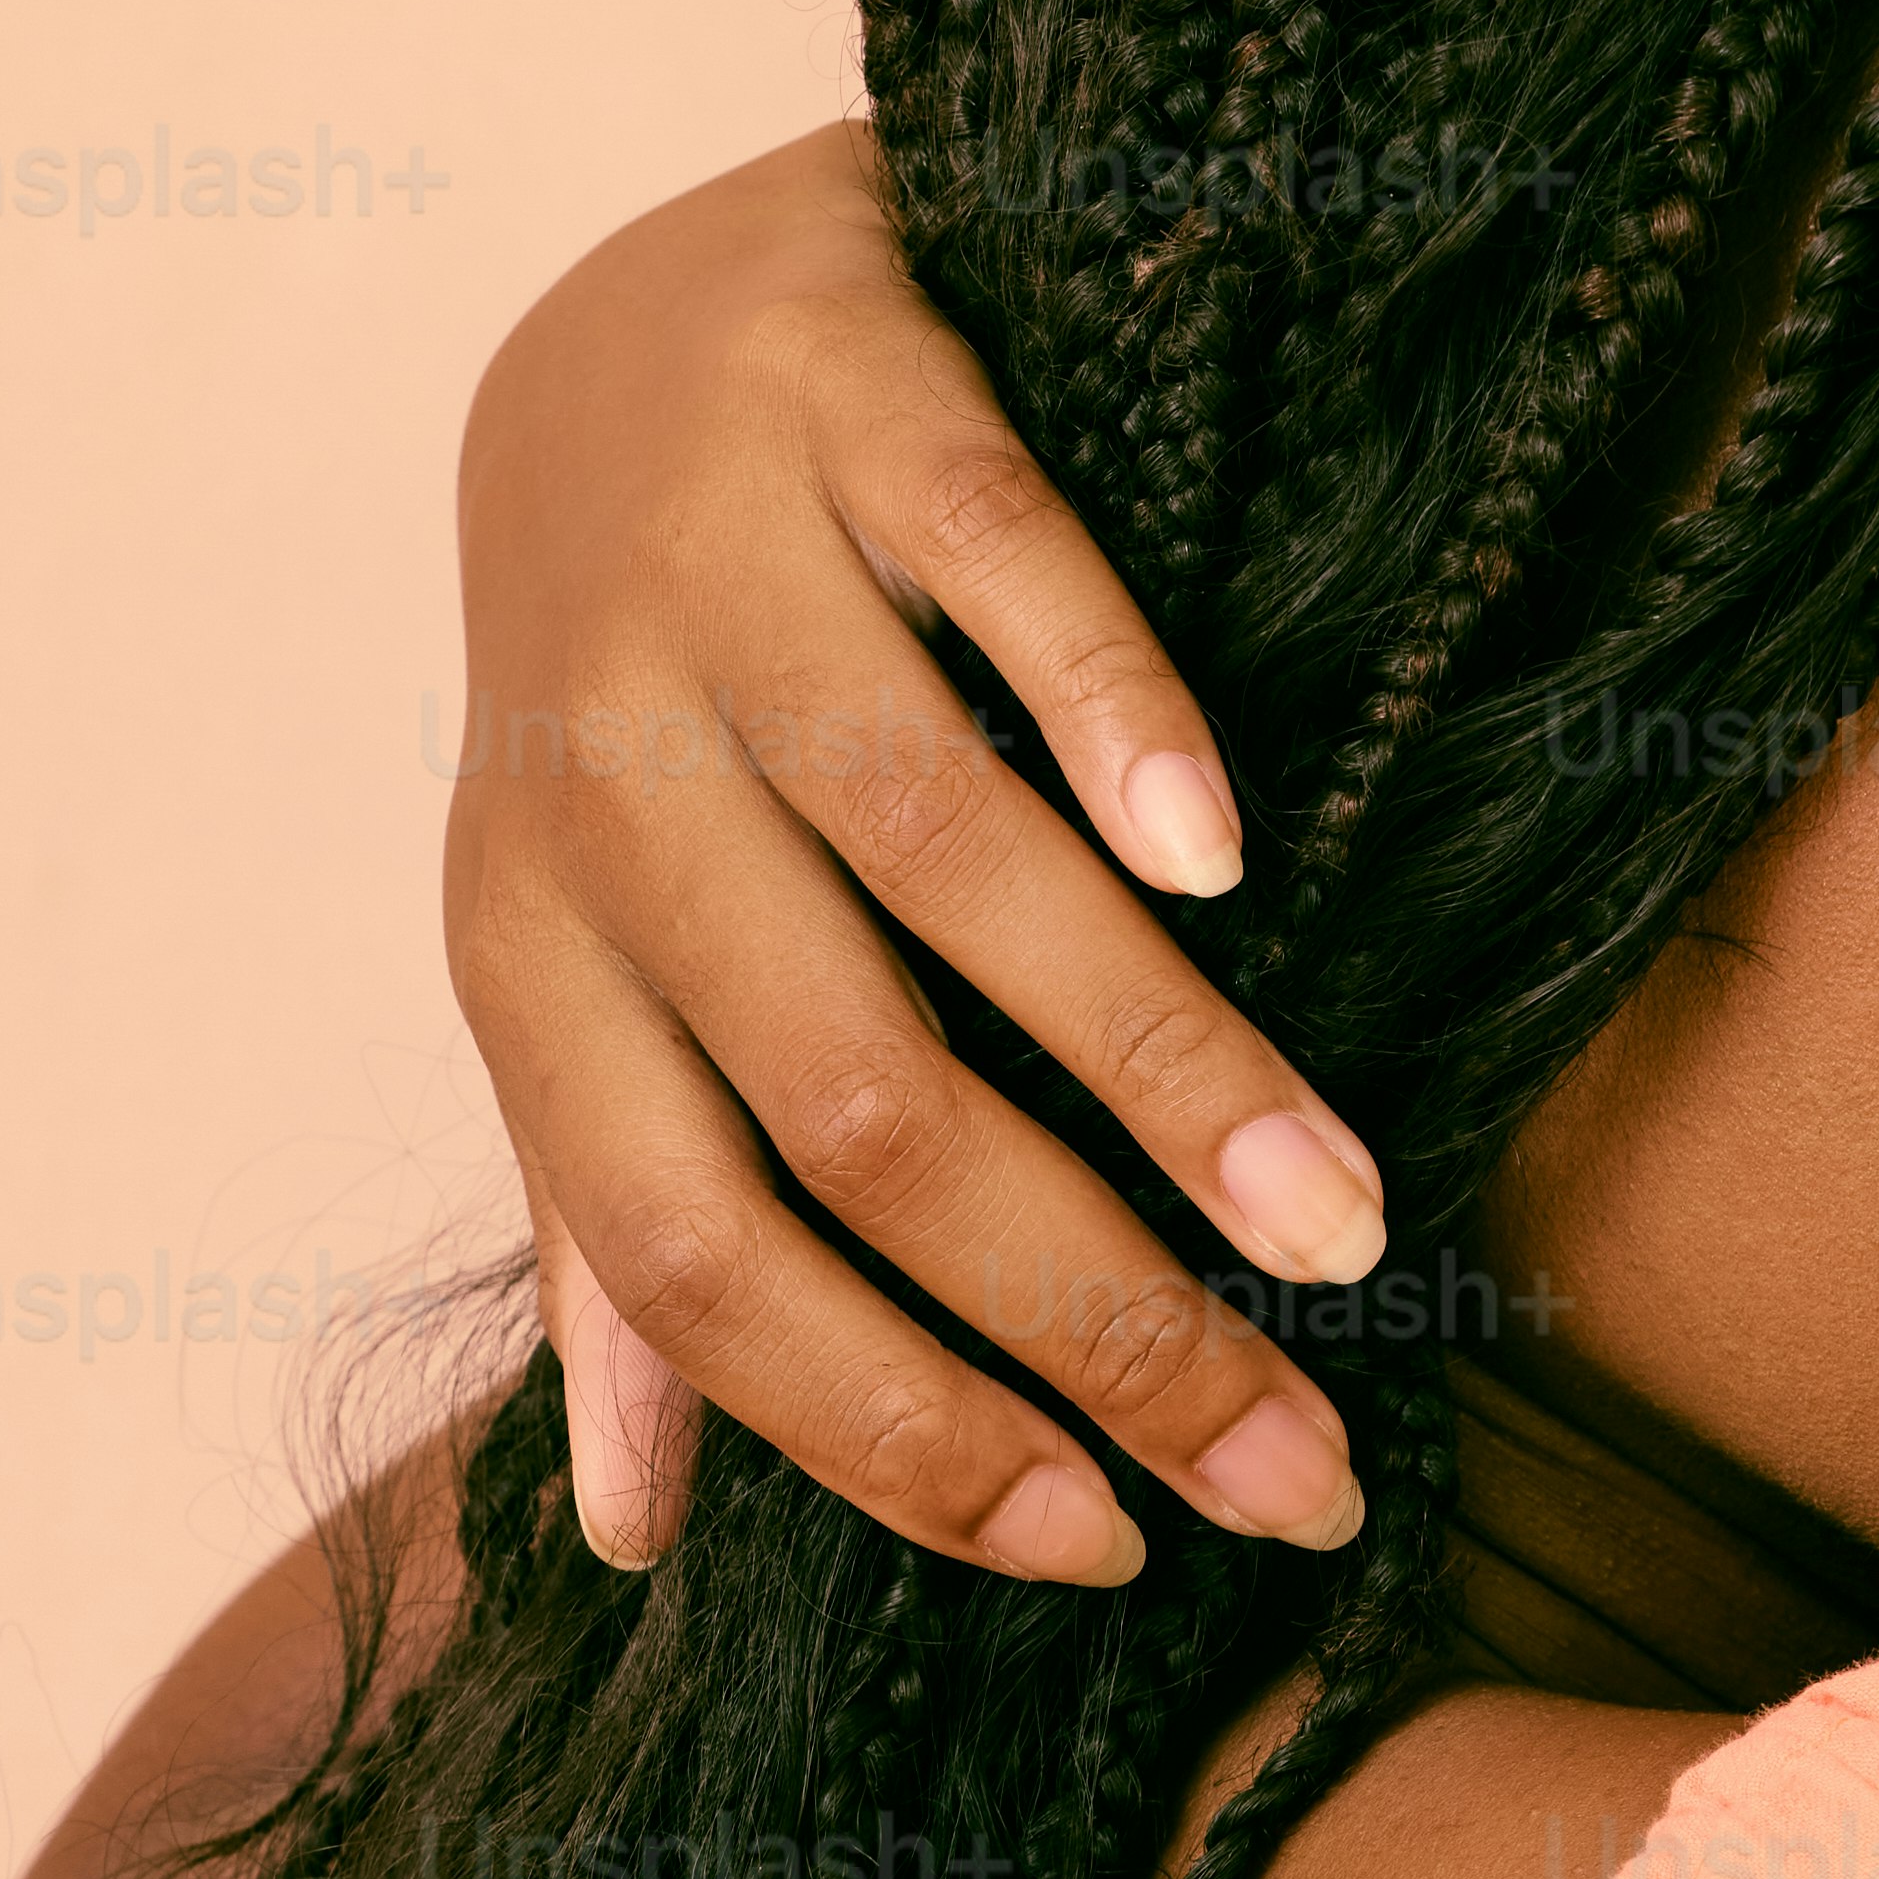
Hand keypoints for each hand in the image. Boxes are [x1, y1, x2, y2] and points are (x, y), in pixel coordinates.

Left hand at [440, 125, 1379, 1583]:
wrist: (612, 334)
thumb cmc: (642, 731)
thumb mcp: (590, 981)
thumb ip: (617, 1236)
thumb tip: (622, 1533)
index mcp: (532, 968)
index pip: (699, 1261)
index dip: (897, 1427)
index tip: (1109, 1544)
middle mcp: (595, 786)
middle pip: (857, 1108)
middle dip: (1097, 1320)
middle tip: (1299, 1461)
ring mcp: (709, 573)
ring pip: (939, 865)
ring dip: (1163, 1071)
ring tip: (1347, 1226)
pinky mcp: (836, 383)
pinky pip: (982, 556)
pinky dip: (1109, 714)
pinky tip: (1228, 865)